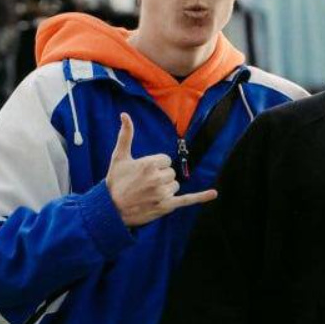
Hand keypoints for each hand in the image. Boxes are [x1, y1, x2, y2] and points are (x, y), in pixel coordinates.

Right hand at [105, 113, 216, 227]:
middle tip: (143, 184)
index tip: (143, 172)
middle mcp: (157, 179)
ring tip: (148, 193)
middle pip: (171, 173)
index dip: (156, 165)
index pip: (166, 160)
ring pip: (175, 185)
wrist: (110, 208)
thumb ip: (126, 135)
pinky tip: (214, 193)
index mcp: (148, 165)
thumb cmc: (115, 181)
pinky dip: (201, 197)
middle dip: (160, 177)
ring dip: (165, 189)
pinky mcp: (167, 206)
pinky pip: (188, 199)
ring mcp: (163, 193)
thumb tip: (125, 114)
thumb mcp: (119, 157)